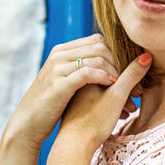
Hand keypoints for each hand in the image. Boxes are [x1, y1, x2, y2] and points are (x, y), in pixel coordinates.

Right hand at [2, 34, 142, 150]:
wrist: (28, 123)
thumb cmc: (50, 103)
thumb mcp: (64, 80)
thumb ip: (80, 67)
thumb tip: (104, 63)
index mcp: (62, 51)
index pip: (98, 41)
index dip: (118, 54)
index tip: (131, 71)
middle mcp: (59, 55)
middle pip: (101, 47)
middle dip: (121, 63)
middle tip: (136, 82)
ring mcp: (58, 68)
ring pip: (97, 58)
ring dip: (117, 73)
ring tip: (128, 89)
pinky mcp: (59, 84)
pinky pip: (88, 72)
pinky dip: (104, 77)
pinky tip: (113, 85)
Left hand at [59, 53, 152, 151]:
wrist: (73, 148)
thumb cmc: (93, 122)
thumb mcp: (117, 96)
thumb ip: (131, 76)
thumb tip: (146, 56)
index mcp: (87, 73)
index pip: (113, 63)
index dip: (130, 74)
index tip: (138, 90)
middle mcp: (82, 82)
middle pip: (110, 76)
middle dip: (127, 86)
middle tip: (138, 98)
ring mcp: (79, 95)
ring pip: (106, 90)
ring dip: (121, 98)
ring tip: (131, 110)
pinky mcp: (80, 108)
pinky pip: (100, 100)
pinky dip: (112, 105)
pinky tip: (120, 116)